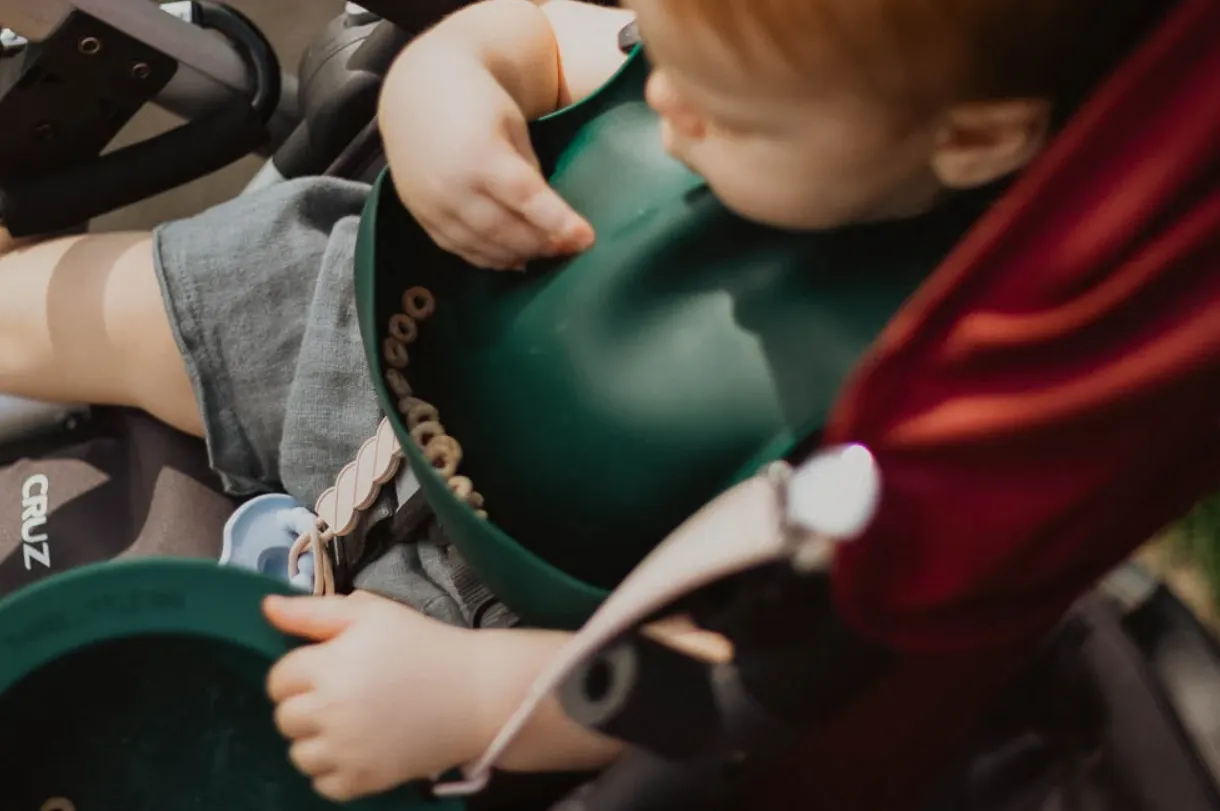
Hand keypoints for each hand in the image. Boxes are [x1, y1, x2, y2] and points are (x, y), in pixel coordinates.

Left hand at [263, 592, 491, 801]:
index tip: (330, 666)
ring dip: (316, 740)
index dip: (301, 670)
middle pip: (284, 717)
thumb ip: (313, 611)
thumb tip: (266, 609)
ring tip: (350, 722)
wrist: (475, 693)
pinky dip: (334, 770)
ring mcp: (346, 752)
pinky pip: (322, 784)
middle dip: (306, 703)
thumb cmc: (422, 645)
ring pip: (298, 754)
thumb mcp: (372, 614)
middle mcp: (329, 713)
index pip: (278, 680)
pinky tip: (358, 748)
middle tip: (343, 692)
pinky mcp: (364, 781)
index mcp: (328, 667)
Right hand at [380, 47, 594, 270]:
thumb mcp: (512, 125)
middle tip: (568, 247)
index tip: (586, 239)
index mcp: (481, 154)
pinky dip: (488, 259)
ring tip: (544, 253)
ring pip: (483, 247)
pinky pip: (458, 248)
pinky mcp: (421, 216)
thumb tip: (546, 217)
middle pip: (507, 231)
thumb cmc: (476, 101)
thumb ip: (528, 171)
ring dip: (518, 255)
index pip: (527, 200)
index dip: (559, 223)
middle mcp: (453, 186)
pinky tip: (510, 258)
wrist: (416, 91)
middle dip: (543, 244)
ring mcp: (433, 206)